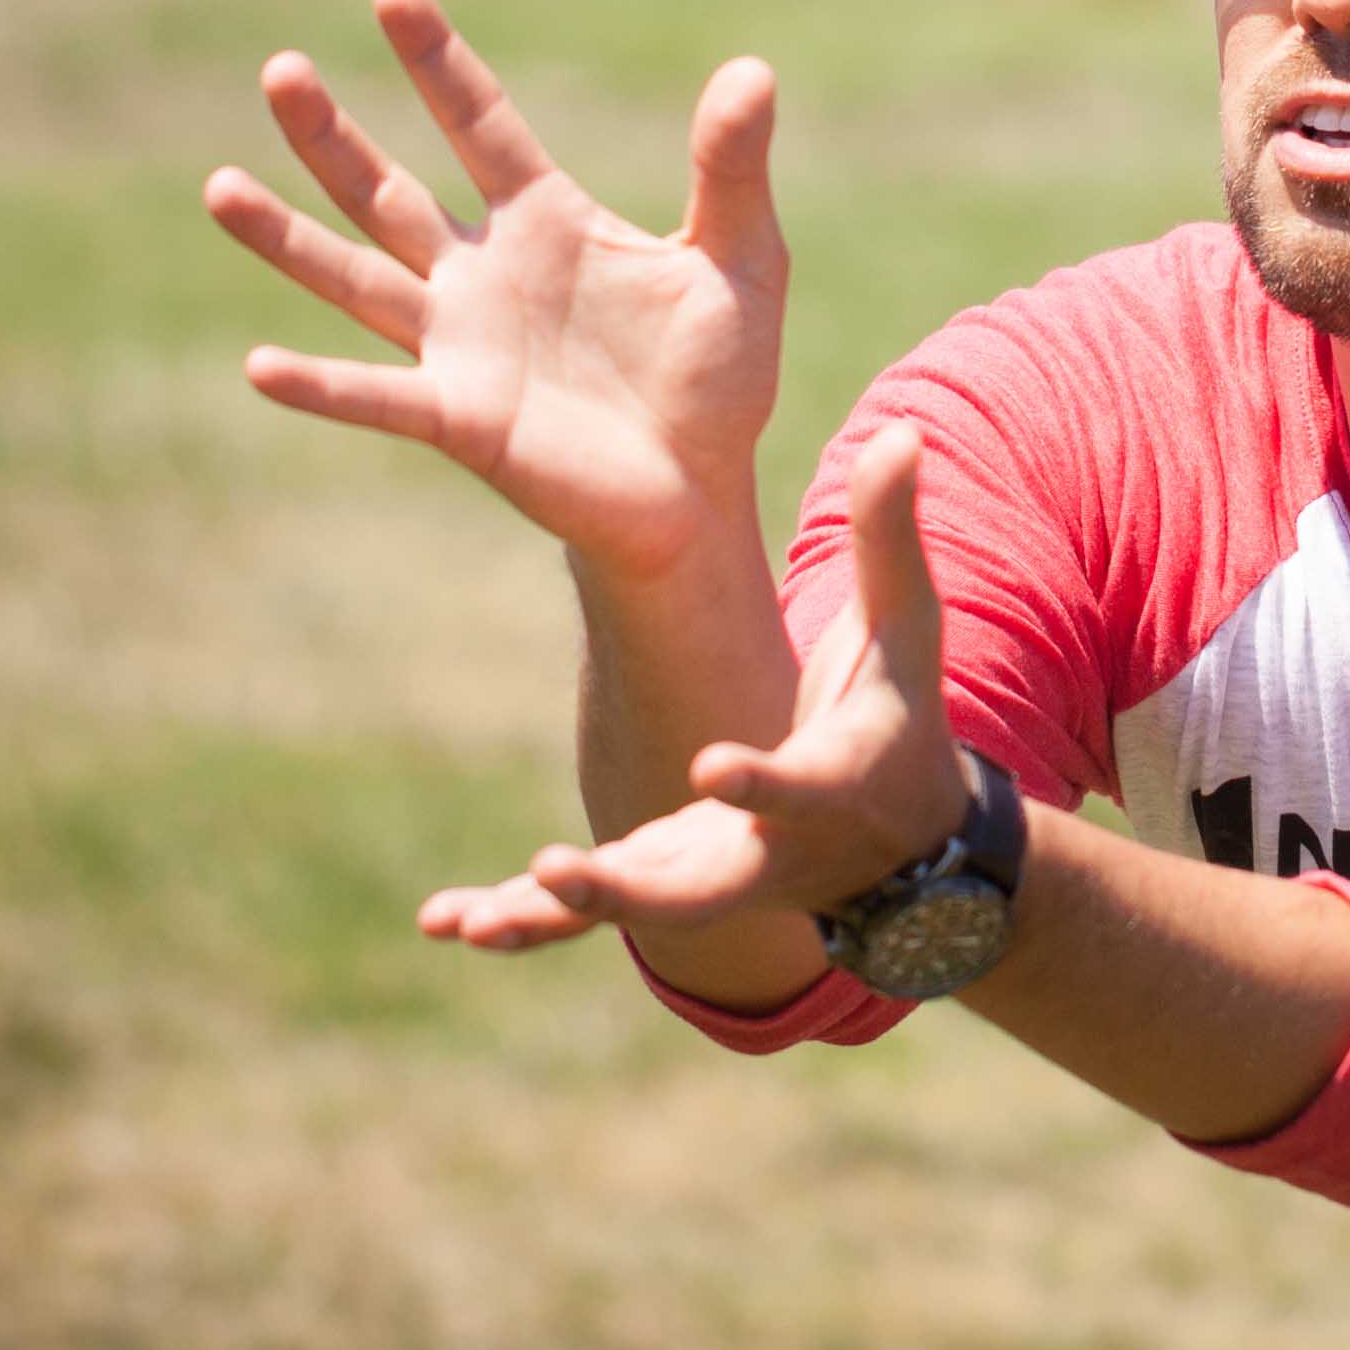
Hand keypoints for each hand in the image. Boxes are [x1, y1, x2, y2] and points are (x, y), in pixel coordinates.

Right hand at [205, 0, 783, 581]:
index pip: (482, 123)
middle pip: (388, 190)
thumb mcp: (741, 261)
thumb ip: (731, 171)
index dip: (439, 61)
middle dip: (333, 134)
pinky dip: (322, 386)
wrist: (701, 491)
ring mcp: (461, 346)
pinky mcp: (461, 420)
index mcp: (548, 221)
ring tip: (220, 186)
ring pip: (356, 278)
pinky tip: (261, 366)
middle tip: (280, 69)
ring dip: (289, 238)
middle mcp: (484, 274)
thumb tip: (754, 72)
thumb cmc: (717, 375)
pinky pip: (378, 397)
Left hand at [417, 423, 969, 953]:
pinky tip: (444, 920)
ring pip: (631, 911)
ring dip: (553, 913)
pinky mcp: (665, 885)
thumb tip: (900, 429)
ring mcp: (711, 875)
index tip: (710, 769)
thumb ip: (889, 538)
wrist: (899, 837)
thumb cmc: (897, 711)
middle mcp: (767, 851)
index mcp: (830, 784)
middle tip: (556, 869)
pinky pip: (589, 917)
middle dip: (626, 885)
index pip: (794, 788)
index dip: (756, 784)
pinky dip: (523, 921)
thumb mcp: (904, 630)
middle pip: (697, 885)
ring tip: (473, 920)